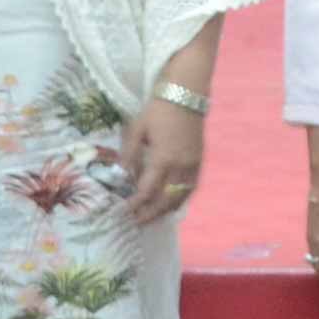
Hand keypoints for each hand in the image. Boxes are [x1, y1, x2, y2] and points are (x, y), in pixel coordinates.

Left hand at [119, 95, 205, 224]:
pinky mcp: (199, 162)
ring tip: (152, 218)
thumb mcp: (137, 130)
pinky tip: (171, 205)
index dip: (136, 203)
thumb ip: (129, 155)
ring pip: (180, 198)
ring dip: (165, 211)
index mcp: (163, 158)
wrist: (186, 96)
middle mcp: (180, 167)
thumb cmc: (158, 111)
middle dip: (150, 213)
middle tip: (136, 222)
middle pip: (165, 200)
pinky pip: (191, 189)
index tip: (124, 211)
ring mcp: (193, 166)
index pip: (147, 190)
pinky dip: (180, 200)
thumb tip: (119, 176)